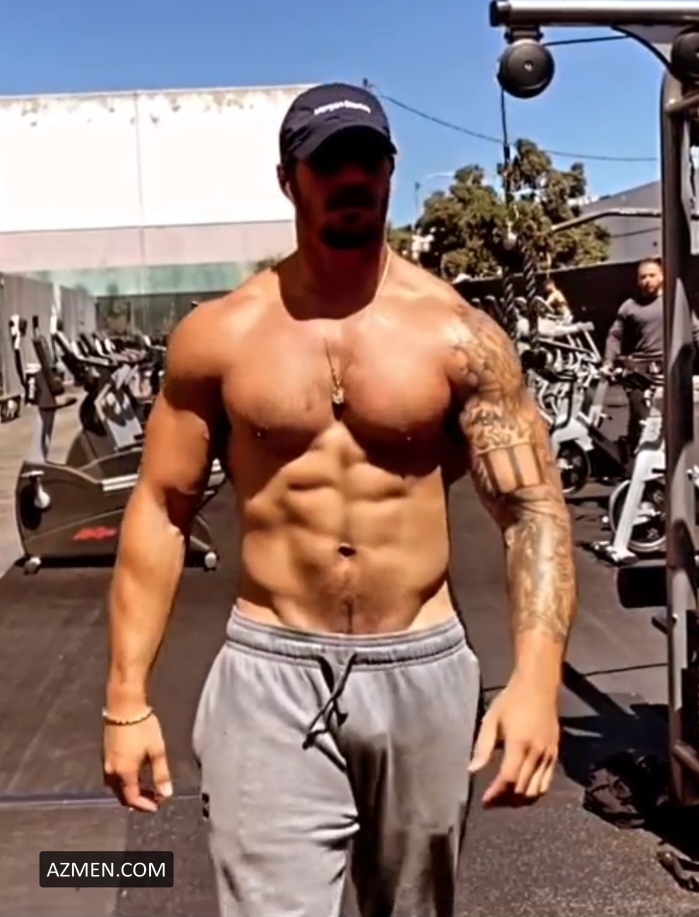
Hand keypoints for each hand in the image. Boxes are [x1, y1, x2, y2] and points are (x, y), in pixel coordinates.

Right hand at [103, 713, 172, 811]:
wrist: (124, 706)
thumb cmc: (143, 727)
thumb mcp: (157, 751)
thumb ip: (161, 774)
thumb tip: (166, 794)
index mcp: (124, 773)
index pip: (132, 799)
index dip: (144, 805)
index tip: (157, 805)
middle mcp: (112, 771)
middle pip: (122, 795)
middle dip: (137, 799)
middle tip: (153, 797)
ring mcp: (106, 762)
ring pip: (116, 786)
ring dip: (130, 789)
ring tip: (146, 786)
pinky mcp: (105, 753)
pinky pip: (113, 775)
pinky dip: (124, 780)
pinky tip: (135, 772)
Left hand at [468, 676, 558, 806]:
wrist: (538, 687)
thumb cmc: (511, 701)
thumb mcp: (491, 720)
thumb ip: (483, 747)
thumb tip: (472, 770)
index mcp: (519, 743)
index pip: (508, 778)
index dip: (496, 794)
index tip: (484, 801)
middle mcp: (536, 753)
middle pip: (522, 789)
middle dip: (505, 801)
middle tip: (491, 803)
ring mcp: (548, 756)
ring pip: (536, 791)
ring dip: (520, 800)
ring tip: (505, 800)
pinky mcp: (555, 755)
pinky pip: (546, 783)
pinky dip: (534, 792)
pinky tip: (521, 791)